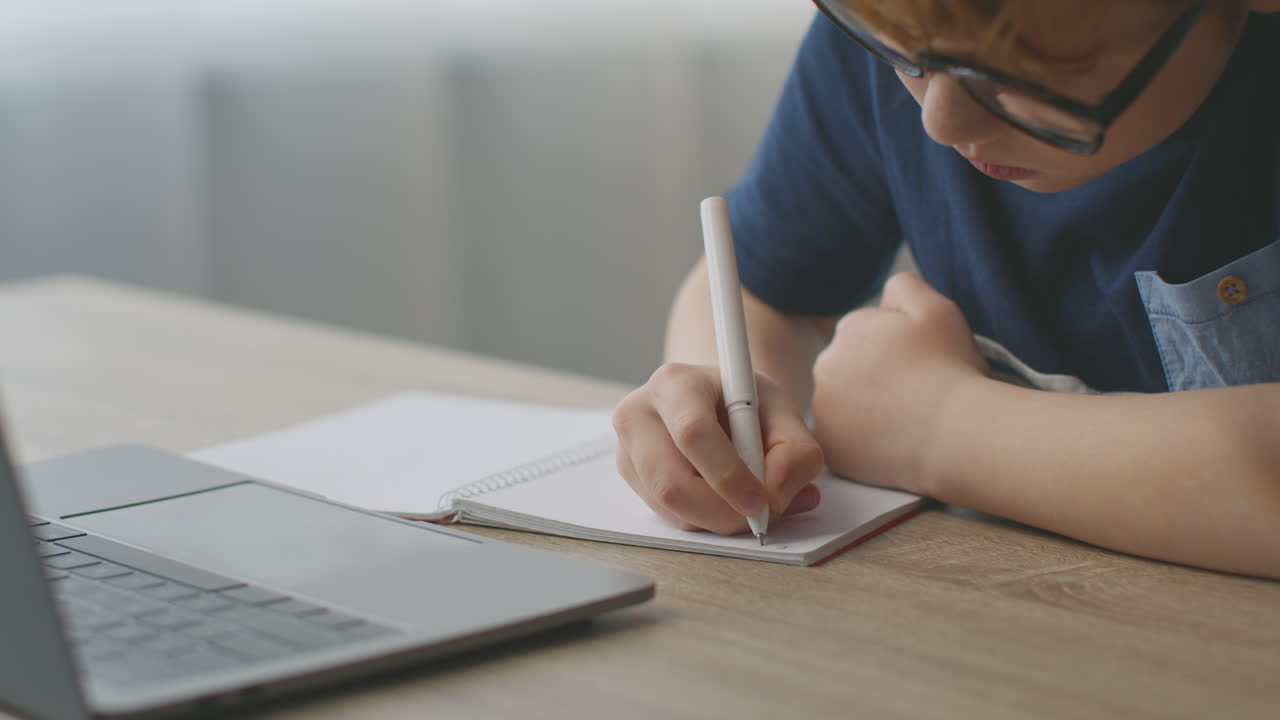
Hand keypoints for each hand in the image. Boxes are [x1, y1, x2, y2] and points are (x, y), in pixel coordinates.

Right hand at [612, 363, 824, 533]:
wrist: (713, 402)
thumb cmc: (746, 405)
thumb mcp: (783, 413)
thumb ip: (795, 452)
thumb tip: (775, 496)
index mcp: (677, 383)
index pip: (693, 433)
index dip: (728, 474)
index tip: (760, 501)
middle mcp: (639, 413)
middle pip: (670, 482)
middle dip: (721, 513)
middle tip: (759, 520)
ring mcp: (628, 447)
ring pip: (668, 506)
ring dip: (716, 519)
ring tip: (749, 504)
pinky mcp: (629, 476)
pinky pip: (667, 516)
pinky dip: (704, 520)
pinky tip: (724, 500)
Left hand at [811, 273, 987, 494]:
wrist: (957, 433)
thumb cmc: (951, 369)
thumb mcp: (935, 307)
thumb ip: (904, 287)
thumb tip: (887, 292)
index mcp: (848, 328)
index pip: (867, 335)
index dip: (899, 350)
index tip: (921, 365)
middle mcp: (825, 366)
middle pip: (851, 369)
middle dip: (876, 378)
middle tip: (914, 394)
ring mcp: (824, 410)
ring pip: (845, 406)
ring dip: (867, 410)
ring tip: (907, 419)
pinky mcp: (832, 448)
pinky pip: (845, 442)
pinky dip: (864, 443)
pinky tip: (895, 441)